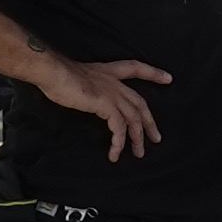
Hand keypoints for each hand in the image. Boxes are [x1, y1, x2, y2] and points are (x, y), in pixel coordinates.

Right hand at [46, 53, 175, 159]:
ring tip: (138, 153)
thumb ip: (88, 89)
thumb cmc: (58, 75)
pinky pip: (119, 128)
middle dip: (149, 122)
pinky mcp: (106, 105)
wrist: (53, 72)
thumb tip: (87, 99)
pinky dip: (119, 143)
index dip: (153, 73)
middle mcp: (114, 82)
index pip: (136, 68)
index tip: (168, 78)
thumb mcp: (78, 80)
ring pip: (133, 118)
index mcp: (108, 72)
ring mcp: (112, 93)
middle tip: (156, 138)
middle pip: (140, 103)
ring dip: (137, 139)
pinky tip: (115, 153)